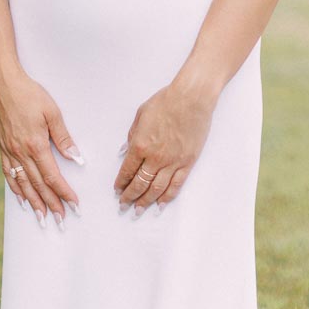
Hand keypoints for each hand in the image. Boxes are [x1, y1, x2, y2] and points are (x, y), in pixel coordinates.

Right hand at [0, 63, 82, 226]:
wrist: (2, 84)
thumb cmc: (30, 94)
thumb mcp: (52, 112)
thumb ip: (63, 138)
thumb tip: (76, 159)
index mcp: (35, 145)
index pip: (52, 176)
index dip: (64, 193)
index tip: (74, 205)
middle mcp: (21, 153)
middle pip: (38, 185)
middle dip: (51, 204)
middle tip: (60, 221)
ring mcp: (10, 152)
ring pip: (23, 184)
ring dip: (34, 203)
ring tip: (42, 218)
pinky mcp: (3, 148)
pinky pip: (9, 174)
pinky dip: (16, 189)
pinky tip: (21, 199)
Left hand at [114, 78, 217, 214]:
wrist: (191, 98)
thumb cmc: (166, 101)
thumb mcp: (141, 114)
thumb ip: (131, 135)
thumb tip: (124, 152)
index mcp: (140, 145)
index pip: (127, 171)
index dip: (121, 183)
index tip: (117, 190)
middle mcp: (155, 158)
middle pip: (140, 184)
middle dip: (129, 197)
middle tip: (123, 206)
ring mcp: (172, 162)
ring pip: (156, 189)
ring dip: (145, 202)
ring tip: (138, 211)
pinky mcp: (187, 163)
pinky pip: (176, 185)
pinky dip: (167, 197)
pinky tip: (160, 205)